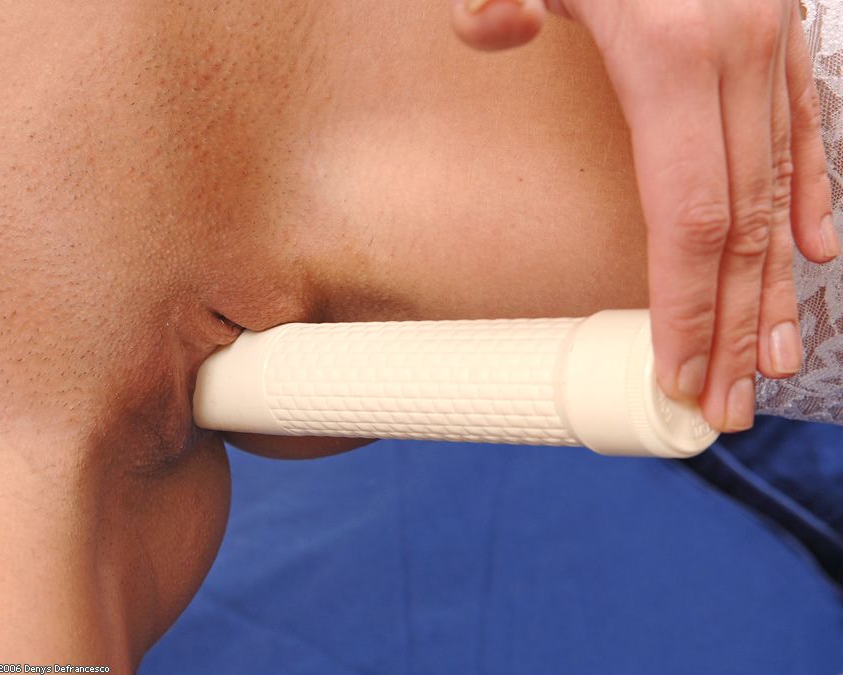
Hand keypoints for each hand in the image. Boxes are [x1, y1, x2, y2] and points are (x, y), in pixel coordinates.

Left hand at [451, 0, 838, 431]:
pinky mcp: (784, 30)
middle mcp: (739, 58)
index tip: (680, 376)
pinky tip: (817, 258)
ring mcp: (772, 44)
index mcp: (672, 55)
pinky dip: (813, 199)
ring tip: (775, 364)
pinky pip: (808, 131)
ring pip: (784, 193)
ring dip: (779, 288)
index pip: (687, 222)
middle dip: (731, 328)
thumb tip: (490, 31)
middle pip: (739, 229)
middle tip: (723, 408)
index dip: (688, 309)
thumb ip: (499, 0)